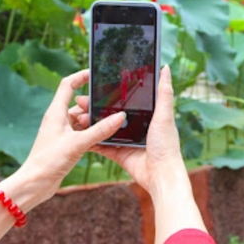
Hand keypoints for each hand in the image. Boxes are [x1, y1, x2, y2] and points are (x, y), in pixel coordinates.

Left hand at [0, 69, 125, 211]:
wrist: (35, 184)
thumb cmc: (49, 160)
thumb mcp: (78, 143)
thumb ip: (100, 131)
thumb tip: (119, 117)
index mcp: (55, 112)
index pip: (68, 85)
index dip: (80, 76)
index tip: (95, 74)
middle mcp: (57, 119)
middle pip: (77, 104)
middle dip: (93, 105)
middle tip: (111, 107)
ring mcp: (60, 132)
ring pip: (80, 121)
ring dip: (94, 122)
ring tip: (111, 124)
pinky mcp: (64, 145)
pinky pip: (81, 134)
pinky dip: (91, 135)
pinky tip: (104, 140)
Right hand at [90, 65, 185, 197]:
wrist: (161, 175)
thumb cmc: (166, 145)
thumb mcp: (164, 115)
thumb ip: (163, 92)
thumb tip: (166, 67)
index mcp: (145, 115)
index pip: (123, 100)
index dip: (108, 92)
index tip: (94, 85)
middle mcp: (134, 126)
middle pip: (109, 113)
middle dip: (94, 106)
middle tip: (79, 101)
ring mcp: (125, 140)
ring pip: (103, 128)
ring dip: (89, 122)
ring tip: (77, 116)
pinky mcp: (118, 154)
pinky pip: (101, 145)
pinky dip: (90, 140)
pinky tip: (79, 133)